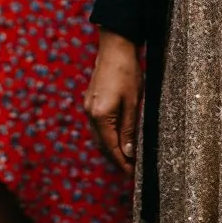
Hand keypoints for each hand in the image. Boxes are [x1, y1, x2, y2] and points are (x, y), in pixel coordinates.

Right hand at [83, 31, 141, 175]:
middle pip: (102, 145)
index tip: (132, 175)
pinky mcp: (90, 101)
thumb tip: (129, 153)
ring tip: (126, 158)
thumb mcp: (133, 102)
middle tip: (131, 171)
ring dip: (111, 149)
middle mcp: (90, 114)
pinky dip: (107, 136)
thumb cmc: (128, 72)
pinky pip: (97, 126)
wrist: (115, 47)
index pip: (111, 148)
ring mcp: (88, 107)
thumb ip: (129, 129)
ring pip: (99, 137)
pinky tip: (117, 138)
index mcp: (101, 116)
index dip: (122, 163)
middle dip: (116, 159)